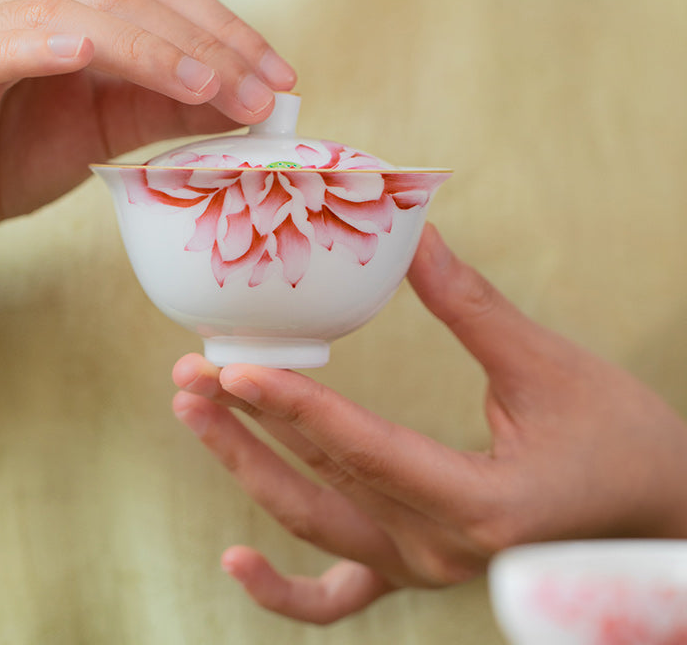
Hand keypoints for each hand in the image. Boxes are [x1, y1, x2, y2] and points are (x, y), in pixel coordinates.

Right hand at [0, 0, 295, 323]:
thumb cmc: (17, 154)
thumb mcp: (111, 127)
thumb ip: (171, 102)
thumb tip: (250, 97)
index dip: (227, 28)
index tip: (281, 78)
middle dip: (207, 42)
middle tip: (262, 92)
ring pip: (80, 8)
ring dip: (156, 50)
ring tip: (212, 89)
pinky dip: (50, 43)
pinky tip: (96, 57)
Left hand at [171, 224, 686, 623]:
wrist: (654, 513)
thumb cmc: (620, 442)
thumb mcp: (548, 367)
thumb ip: (471, 305)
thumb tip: (418, 234)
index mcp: (477, 504)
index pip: (363, 449)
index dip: (296, 406)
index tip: (237, 368)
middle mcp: (439, 549)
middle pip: (321, 480)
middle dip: (250, 423)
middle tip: (192, 372)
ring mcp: (424, 567)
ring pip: (314, 522)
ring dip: (250, 468)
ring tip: (196, 414)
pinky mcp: (418, 566)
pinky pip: (338, 596)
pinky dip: (283, 594)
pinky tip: (234, 564)